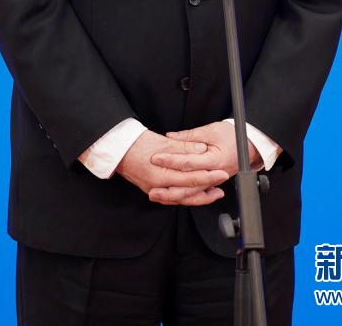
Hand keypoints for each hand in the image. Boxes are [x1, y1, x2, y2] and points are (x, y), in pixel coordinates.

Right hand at [115, 130, 229, 205]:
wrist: (119, 149)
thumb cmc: (137, 144)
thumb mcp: (163, 143)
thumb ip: (183, 147)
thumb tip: (201, 149)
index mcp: (160, 174)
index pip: (189, 178)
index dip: (207, 176)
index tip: (220, 172)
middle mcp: (157, 186)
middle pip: (188, 192)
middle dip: (207, 188)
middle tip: (222, 182)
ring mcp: (155, 190)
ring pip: (181, 198)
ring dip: (199, 196)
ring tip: (214, 192)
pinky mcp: (154, 189)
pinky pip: (173, 197)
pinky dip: (186, 196)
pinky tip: (196, 193)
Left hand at [148, 121, 260, 204]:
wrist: (250, 145)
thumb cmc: (233, 135)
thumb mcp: (211, 130)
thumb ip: (189, 136)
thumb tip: (170, 137)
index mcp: (214, 160)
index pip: (188, 163)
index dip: (170, 160)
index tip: (156, 158)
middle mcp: (214, 174)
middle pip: (188, 185)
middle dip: (168, 186)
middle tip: (151, 184)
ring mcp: (214, 181)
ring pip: (192, 193)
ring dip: (174, 196)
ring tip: (157, 194)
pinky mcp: (213, 183)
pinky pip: (197, 193)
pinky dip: (184, 196)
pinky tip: (172, 197)